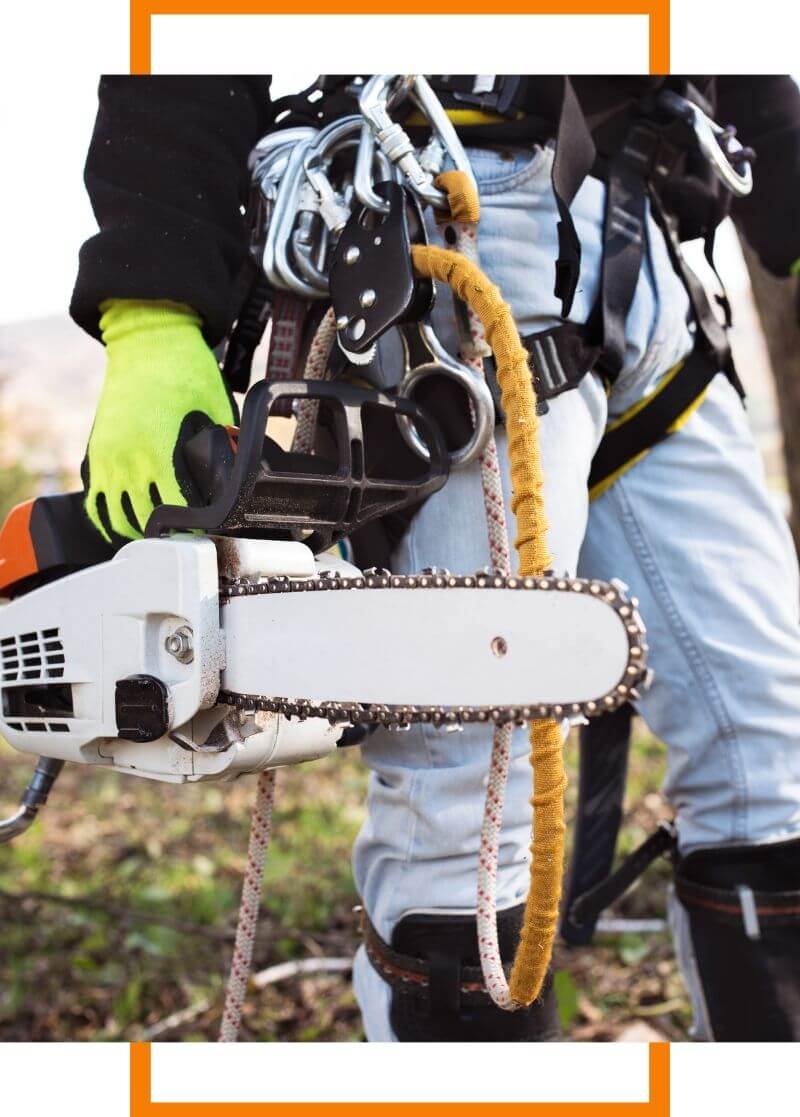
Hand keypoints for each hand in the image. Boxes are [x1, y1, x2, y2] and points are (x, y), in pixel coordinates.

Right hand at [84, 300, 234, 541]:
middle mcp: (128, 459)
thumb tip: (237, 477)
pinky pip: (97, 503)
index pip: (179, 508)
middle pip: (147, 521)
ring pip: (119, 519)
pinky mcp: (96, 454)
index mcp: (160, 450)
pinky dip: (111, 520)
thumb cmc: (186, 371)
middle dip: (172, 533)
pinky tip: (130, 526)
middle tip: (192, 538)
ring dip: (141, 532)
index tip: (211, 529)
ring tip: (164, 538)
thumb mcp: (216, 412)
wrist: (148, 343)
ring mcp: (108, 458)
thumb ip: (223, 449)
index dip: (198, 524)